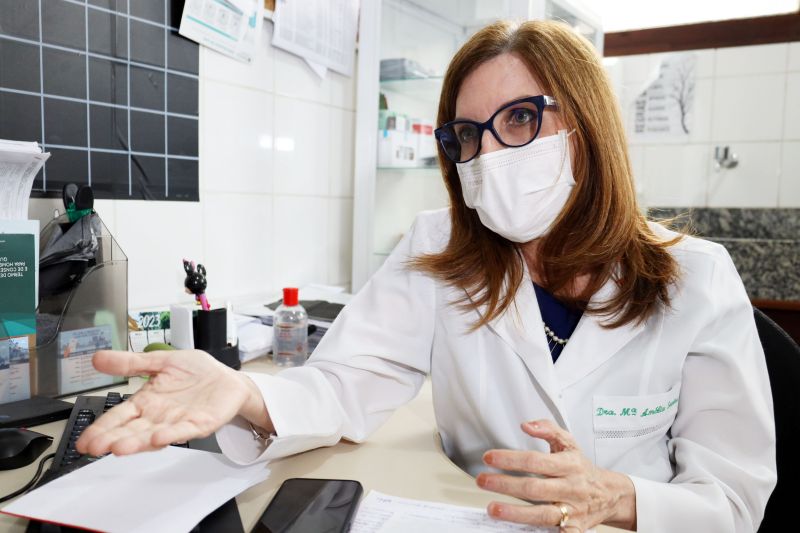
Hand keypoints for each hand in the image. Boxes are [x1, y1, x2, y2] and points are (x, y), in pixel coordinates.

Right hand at [76, 349, 270, 455]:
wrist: (227, 379)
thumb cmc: (196, 372)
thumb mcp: (160, 361)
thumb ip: (130, 362)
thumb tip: (97, 357)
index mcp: (147, 401)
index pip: (119, 416)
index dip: (102, 428)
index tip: (84, 440)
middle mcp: (159, 416)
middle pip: (131, 430)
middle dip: (113, 439)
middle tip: (94, 448)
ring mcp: (179, 422)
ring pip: (153, 435)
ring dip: (137, 442)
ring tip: (119, 448)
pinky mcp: (200, 423)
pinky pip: (184, 431)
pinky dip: (172, 435)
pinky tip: (160, 437)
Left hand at [476, 419, 636, 531]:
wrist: (610, 494)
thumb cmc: (582, 468)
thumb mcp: (569, 443)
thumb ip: (548, 429)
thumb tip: (526, 425)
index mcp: (568, 465)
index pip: (535, 461)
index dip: (510, 459)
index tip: (489, 458)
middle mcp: (570, 487)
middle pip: (534, 488)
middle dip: (505, 485)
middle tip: (483, 481)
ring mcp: (573, 510)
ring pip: (542, 514)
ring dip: (515, 512)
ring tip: (493, 508)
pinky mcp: (575, 527)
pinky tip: (525, 532)